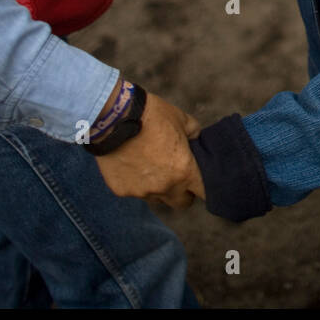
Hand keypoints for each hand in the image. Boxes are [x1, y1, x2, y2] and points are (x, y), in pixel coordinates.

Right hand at [93, 92, 203, 209]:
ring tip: (148, 163)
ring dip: (156, 186)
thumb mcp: (181, 119)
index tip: (200, 181)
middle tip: (175, 174)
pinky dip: (134, 181)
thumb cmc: (151, 116)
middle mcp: (165, 187)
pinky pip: (133, 191)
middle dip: (182, 192)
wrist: (114, 118)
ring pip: (155, 197)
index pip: (204, 192)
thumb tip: (196, 139)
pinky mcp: (122, 191)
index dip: (204, 187)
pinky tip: (129, 162)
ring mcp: (142, 191)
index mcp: (184, 171)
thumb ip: (194, 133)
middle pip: (181, 202)